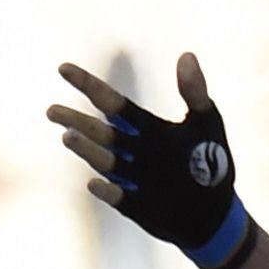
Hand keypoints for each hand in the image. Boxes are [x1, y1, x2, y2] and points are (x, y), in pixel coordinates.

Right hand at [49, 53, 256, 268]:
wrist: (216, 213)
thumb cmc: (211, 164)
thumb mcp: (208, 123)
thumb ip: (195, 92)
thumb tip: (186, 55)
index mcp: (147, 129)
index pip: (112, 103)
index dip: (87, 85)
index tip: (62, 68)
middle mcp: (133, 152)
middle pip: (100, 132)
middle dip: (76, 121)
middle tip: (52, 111)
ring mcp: (133, 180)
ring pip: (104, 161)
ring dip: (87, 150)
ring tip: (69, 137)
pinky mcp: (137, 206)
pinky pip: (119, 198)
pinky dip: (107, 191)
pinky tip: (94, 183)